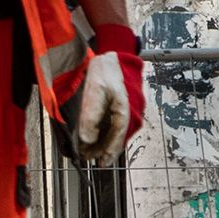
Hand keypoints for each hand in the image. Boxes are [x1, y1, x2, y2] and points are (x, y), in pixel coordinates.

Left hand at [68, 25, 141, 166]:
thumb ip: (91, 117)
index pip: (116, 140)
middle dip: (103, 150)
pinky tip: (97, 135)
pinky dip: (106, 132)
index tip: (99, 163)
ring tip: (90, 151)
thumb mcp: (94, 93)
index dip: (106, 153)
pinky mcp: (124, 106)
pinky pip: (115, 124)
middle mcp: (131, 114)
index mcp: (126, 113)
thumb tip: (87, 139)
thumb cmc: (106, 71)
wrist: (114, 53)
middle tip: (88, 159)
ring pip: (116, 132)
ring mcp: (129, 110)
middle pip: (117, 138)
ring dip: (104, 142)